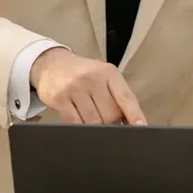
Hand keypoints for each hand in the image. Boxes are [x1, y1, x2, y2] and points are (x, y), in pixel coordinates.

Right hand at [29, 48, 146, 124]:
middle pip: (110, 115)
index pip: (126, 97)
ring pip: (93, 122)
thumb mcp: (104, 77)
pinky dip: (81, 128)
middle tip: (109, 124)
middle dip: (113, 124)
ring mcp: (74, 88)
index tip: (141, 128)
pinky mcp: (59, 99)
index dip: (135, 115)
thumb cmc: (84, 74)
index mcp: (108, 72)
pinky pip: (75, 123)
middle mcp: (92, 78)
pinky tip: (81, 122)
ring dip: (97, 128)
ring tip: (94, 122)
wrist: (52, 64)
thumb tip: (134, 124)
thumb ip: (119, 96)